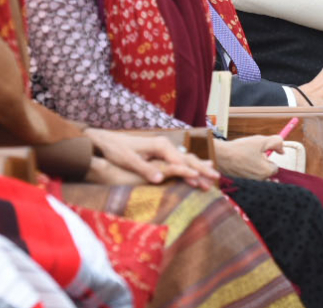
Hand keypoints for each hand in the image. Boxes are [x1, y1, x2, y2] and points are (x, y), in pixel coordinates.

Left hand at [84, 129, 218, 189]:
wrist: (106, 141)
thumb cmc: (116, 150)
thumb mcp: (129, 160)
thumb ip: (145, 169)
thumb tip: (160, 179)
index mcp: (160, 146)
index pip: (180, 160)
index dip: (192, 172)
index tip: (202, 181)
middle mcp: (164, 145)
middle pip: (187, 159)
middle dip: (202, 169)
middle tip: (217, 179)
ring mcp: (163, 149)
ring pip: (185, 160)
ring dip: (198, 169)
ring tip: (212, 178)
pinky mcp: (160, 154)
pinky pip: (179, 161)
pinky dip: (190, 167)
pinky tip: (197, 170)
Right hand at [212, 135, 281, 179]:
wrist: (220, 155)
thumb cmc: (240, 149)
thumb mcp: (261, 141)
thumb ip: (277, 143)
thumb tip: (282, 151)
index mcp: (266, 172)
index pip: (275, 167)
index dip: (268, 158)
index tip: (261, 153)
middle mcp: (259, 181)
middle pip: (267, 173)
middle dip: (262, 164)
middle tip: (252, 156)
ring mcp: (250, 183)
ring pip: (258, 175)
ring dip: (255, 169)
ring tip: (246, 160)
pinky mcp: (241, 183)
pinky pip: (249, 178)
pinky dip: (247, 172)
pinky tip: (240, 165)